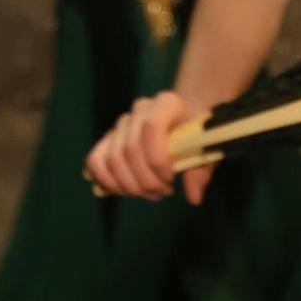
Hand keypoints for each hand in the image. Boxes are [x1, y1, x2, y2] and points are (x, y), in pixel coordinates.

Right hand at [84, 90, 212, 204]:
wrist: (181, 122)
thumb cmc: (195, 135)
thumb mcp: (205, 149)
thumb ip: (200, 170)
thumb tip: (193, 196)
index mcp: (167, 104)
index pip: (151, 128)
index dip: (157, 159)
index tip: (171, 178)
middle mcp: (141, 109)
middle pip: (130, 149)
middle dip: (146, 180)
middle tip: (162, 192)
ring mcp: (121, 123)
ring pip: (113, 159)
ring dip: (130, 186)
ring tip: (150, 193)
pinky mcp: (108, 138)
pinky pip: (95, 161)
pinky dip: (106, 182)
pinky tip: (125, 191)